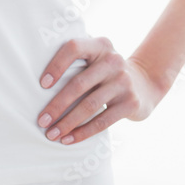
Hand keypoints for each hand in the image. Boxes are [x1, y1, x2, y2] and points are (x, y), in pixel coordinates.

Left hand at [36, 36, 164, 144]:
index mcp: (100, 45)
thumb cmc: (106, 72)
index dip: (56, 65)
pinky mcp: (130, 103)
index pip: (73, 48)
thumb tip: (40, 80)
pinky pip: (102, 121)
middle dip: (57, 105)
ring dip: (67, 122)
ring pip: (89, 106)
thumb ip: (77, 59)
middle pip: (79, 84)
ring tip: (52, 134)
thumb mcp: (97, 57)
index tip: (42, 85)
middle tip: (41, 120)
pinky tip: (69, 139)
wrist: (144, 83)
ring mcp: (123, 81)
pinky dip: (83, 132)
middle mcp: (113, 60)